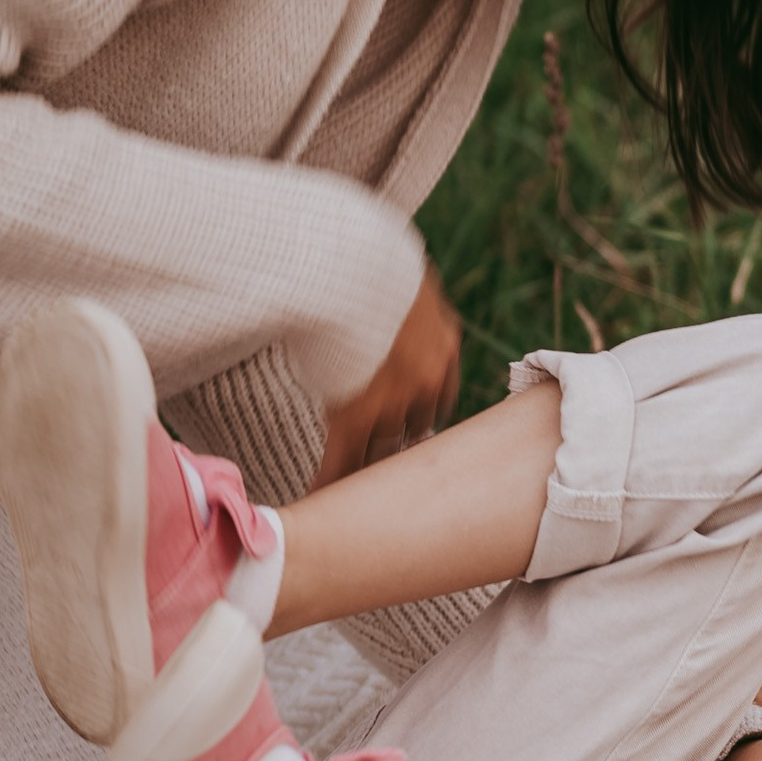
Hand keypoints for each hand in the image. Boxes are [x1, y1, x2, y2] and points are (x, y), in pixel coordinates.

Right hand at [315, 263, 462, 485]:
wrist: (355, 263)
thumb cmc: (375, 262)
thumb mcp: (407, 283)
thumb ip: (410, 305)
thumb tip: (398, 292)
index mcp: (444, 349)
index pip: (438, 399)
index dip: (419, 416)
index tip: (408, 428)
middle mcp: (427, 382)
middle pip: (415, 428)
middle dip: (397, 443)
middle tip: (382, 465)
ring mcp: (390, 401)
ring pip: (382, 448)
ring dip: (368, 464)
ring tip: (353, 489)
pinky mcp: (352, 413)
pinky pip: (342, 459)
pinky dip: (331, 479)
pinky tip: (317, 498)